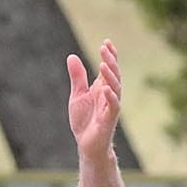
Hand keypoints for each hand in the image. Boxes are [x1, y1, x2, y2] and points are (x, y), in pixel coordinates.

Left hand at [68, 41, 121, 162]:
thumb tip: (71, 56)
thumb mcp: (77, 95)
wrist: (87, 144)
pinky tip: (105, 88)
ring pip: (115, 87)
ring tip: (103, 65)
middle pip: (113, 74)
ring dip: (110, 76)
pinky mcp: (109, 119)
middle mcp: (109, 94)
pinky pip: (113, 106)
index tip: (106, 42)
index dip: (110, 55)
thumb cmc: (84, 120)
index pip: (108, 68)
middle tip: (104, 48)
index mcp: (102, 87)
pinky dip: (110, 97)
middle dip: (110, 61)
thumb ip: (77, 77)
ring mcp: (110, 106)